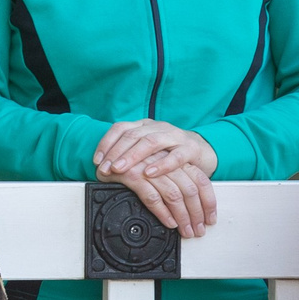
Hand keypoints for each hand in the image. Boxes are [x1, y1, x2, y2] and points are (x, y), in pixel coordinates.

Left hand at [95, 119, 216, 179]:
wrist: (202, 151)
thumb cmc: (169, 153)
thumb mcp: (147, 151)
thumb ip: (129, 154)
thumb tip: (103, 168)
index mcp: (145, 125)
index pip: (121, 128)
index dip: (106, 143)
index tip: (97, 160)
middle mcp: (158, 127)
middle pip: (133, 135)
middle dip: (116, 153)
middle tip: (104, 169)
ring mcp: (174, 136)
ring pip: (151, 142)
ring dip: (132, 157)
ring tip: (120, 170)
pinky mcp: (190, 149)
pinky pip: (175, 156)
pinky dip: (161, 165)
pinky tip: (149, 173)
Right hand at [97, 121, 218, 238]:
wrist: (106, 154)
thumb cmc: (133, 164)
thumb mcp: (158, 169)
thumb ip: (173, 181)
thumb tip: (191, 207)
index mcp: (174, 157)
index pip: (201, 180)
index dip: (208, 202)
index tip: (210, 219)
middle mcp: (165, 160)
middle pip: (190, 190)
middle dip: (196, 214)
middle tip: (197, 230)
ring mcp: (149, 167)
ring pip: (174, 195)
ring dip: (182, 217)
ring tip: (185, 231)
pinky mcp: (133, 174)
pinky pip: (153, 197)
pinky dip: (163, 213)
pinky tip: (168, 222)